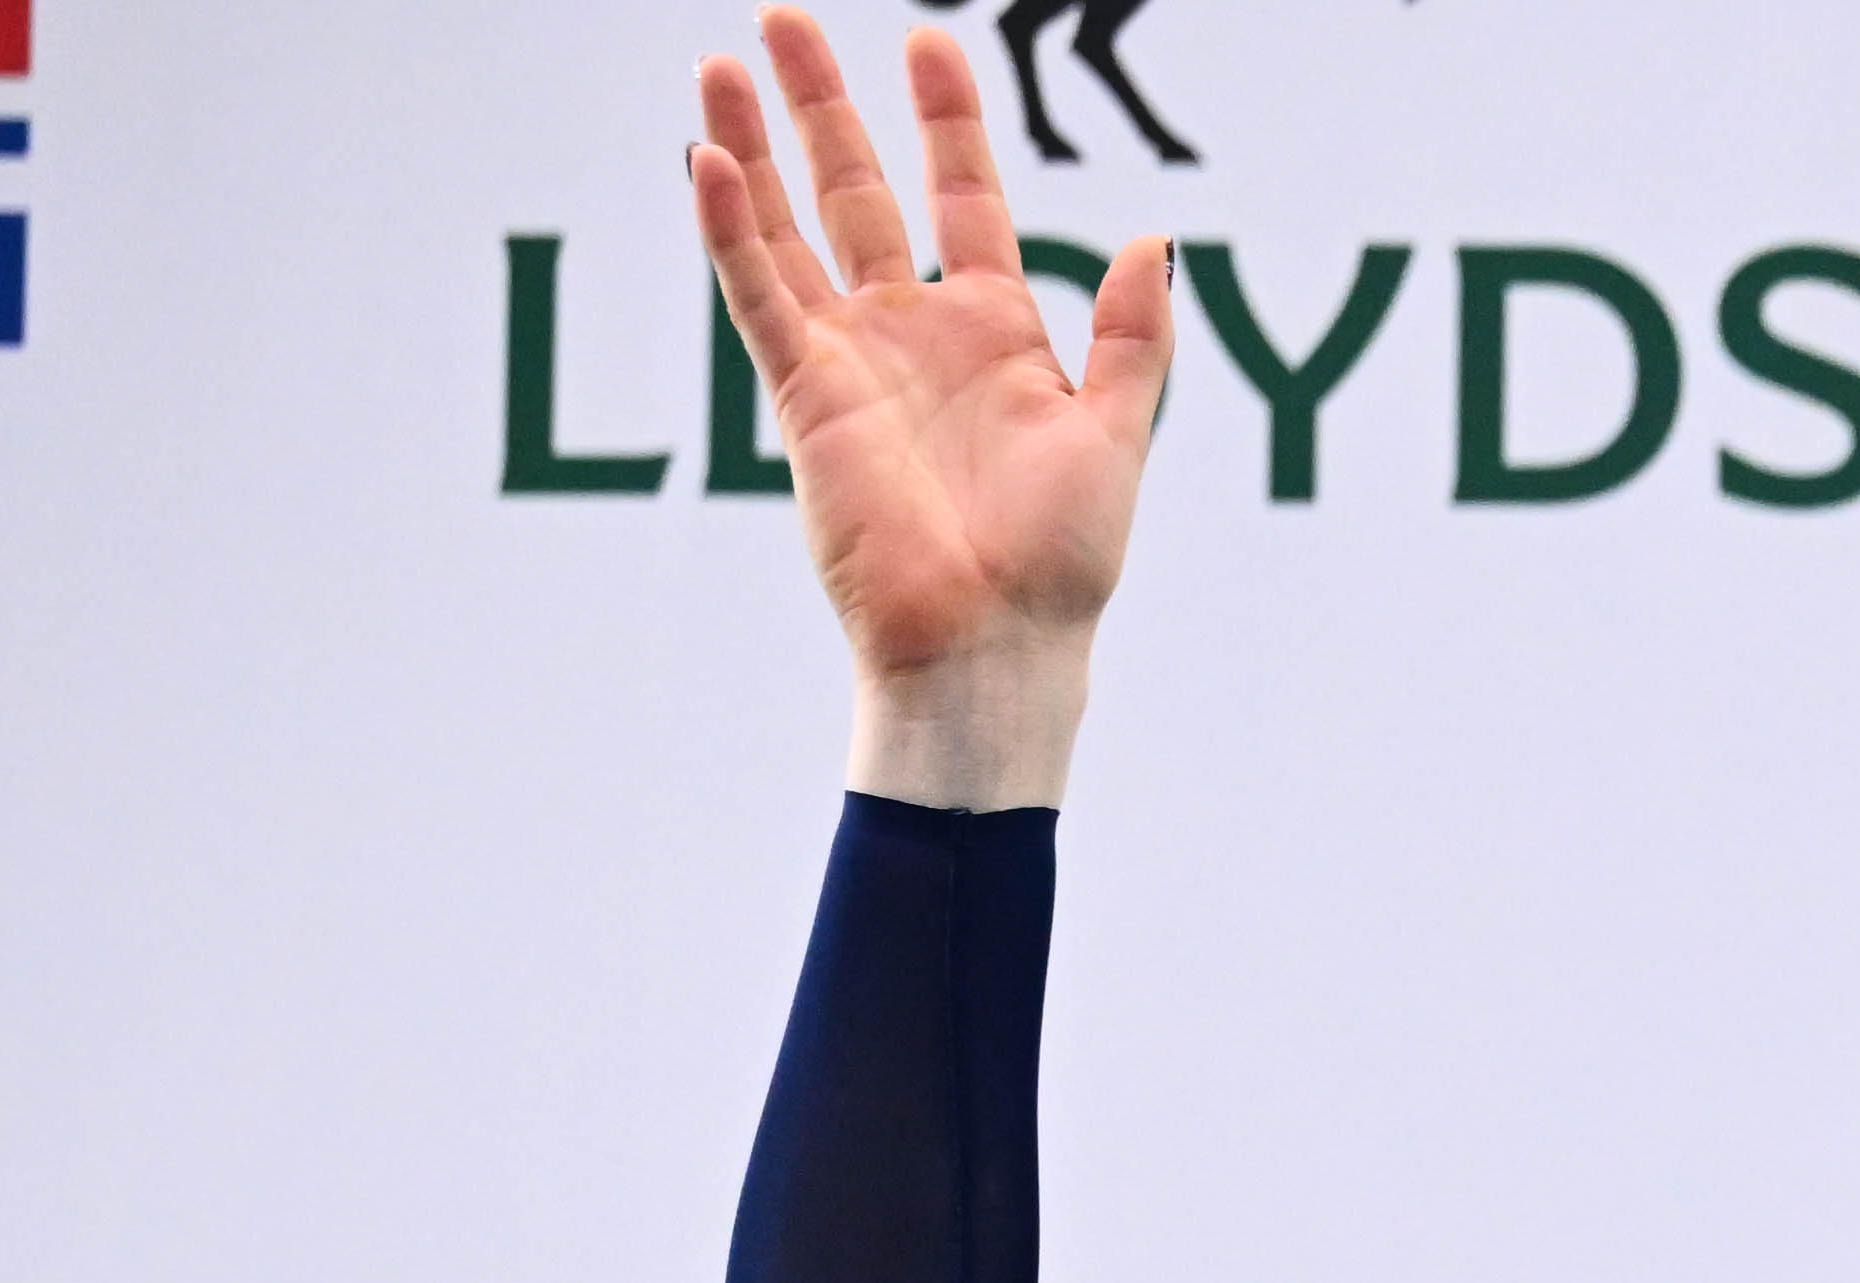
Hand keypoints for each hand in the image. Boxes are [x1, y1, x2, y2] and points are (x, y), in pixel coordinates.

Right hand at [690, 12, 1167, 807]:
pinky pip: (759, 294)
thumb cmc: (1062, 562)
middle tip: (784, 18)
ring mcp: (852, 359)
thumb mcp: (1117, 432)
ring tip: (721, 62)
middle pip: (856, 191)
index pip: (964, 198)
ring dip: (755, 144)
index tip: (926, 42)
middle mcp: (915, 334)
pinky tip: (708, 157)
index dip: (946, 122)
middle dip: (822, 105)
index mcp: (997, 335)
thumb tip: (1151, 240)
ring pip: (790, 227)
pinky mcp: (804, 396)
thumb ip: (1133, 337)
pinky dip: (733, 228)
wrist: (997, 644)